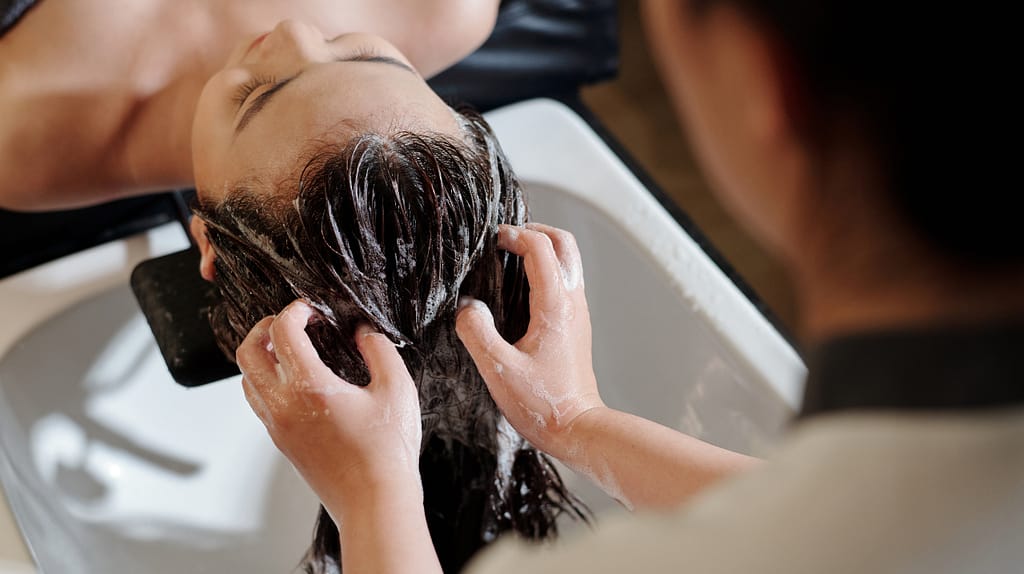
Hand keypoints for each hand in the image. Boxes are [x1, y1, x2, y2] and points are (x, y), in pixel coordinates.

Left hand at [236, 300, 422, 514]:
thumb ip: (378, 350)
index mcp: (310, 387)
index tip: (314, 309)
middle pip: (247, 352)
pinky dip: (268, 381)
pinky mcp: (282, 442)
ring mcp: (278, 426)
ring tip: (293, 349)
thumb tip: (363, 333)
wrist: (375, 502)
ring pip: (247, 379)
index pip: (282, 331)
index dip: (296, 310)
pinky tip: (299, 381)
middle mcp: (284, 406)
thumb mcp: (397, 389)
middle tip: (293, 322)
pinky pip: (259, 402)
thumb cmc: (387, 453)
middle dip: (265, 327)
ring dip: (263, 356)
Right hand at [455, 223, 603, 459]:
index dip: (514, 235)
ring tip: (510, 257)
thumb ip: (477, 333)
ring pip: (568, 260)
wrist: (577, 428)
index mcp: (554, 306)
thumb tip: (466, 307)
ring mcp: (578, 312)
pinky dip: (545, 270)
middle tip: (506, 238)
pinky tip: (519, 289)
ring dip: (542, 249)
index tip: (492, 240)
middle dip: (535, 231)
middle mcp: (572, 302)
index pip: (540, 248)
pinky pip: (565, 281)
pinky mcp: (576, 325)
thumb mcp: (498, 370)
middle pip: (564, 243)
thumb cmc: (542, 404)